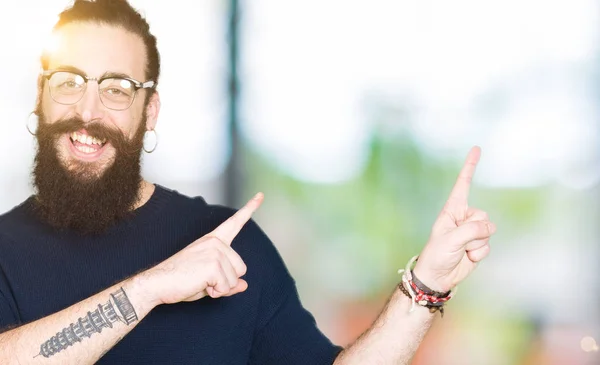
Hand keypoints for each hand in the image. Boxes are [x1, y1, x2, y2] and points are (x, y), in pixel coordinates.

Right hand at [142, 193, 263, 305]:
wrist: (157, 283)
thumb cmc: (180, 280)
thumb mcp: (208, 280)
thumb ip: (227, 281)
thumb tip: (244, 285)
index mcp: (213, 240)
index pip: (235, 222)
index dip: (250, 209)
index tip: (260, 195)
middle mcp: (216, 242)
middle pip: (241, 268)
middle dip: (226, 281)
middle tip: (202, 279)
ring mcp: (216, 252)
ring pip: (235, 280)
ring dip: (220, 288)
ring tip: (199, 281)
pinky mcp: (214, 265)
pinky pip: (227, 287)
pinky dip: (215, 292)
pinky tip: (200, 284)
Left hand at [413, 146, 495, 292]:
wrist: (438, 276)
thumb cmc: (437, 255)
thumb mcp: (451, 239)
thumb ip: (472, 230)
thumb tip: (490, 228)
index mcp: (452, 210)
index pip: (463, 185)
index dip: (470, 167)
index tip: (476, 149)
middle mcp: (463, 218)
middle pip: (483, 216)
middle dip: (474, 232)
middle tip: (458, 242)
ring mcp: (471, 232)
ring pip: (488, 232)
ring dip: (476, 244)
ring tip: (460, 250)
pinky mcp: (478, 245)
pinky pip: (488, 246)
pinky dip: (479, 254)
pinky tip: (467, 257)